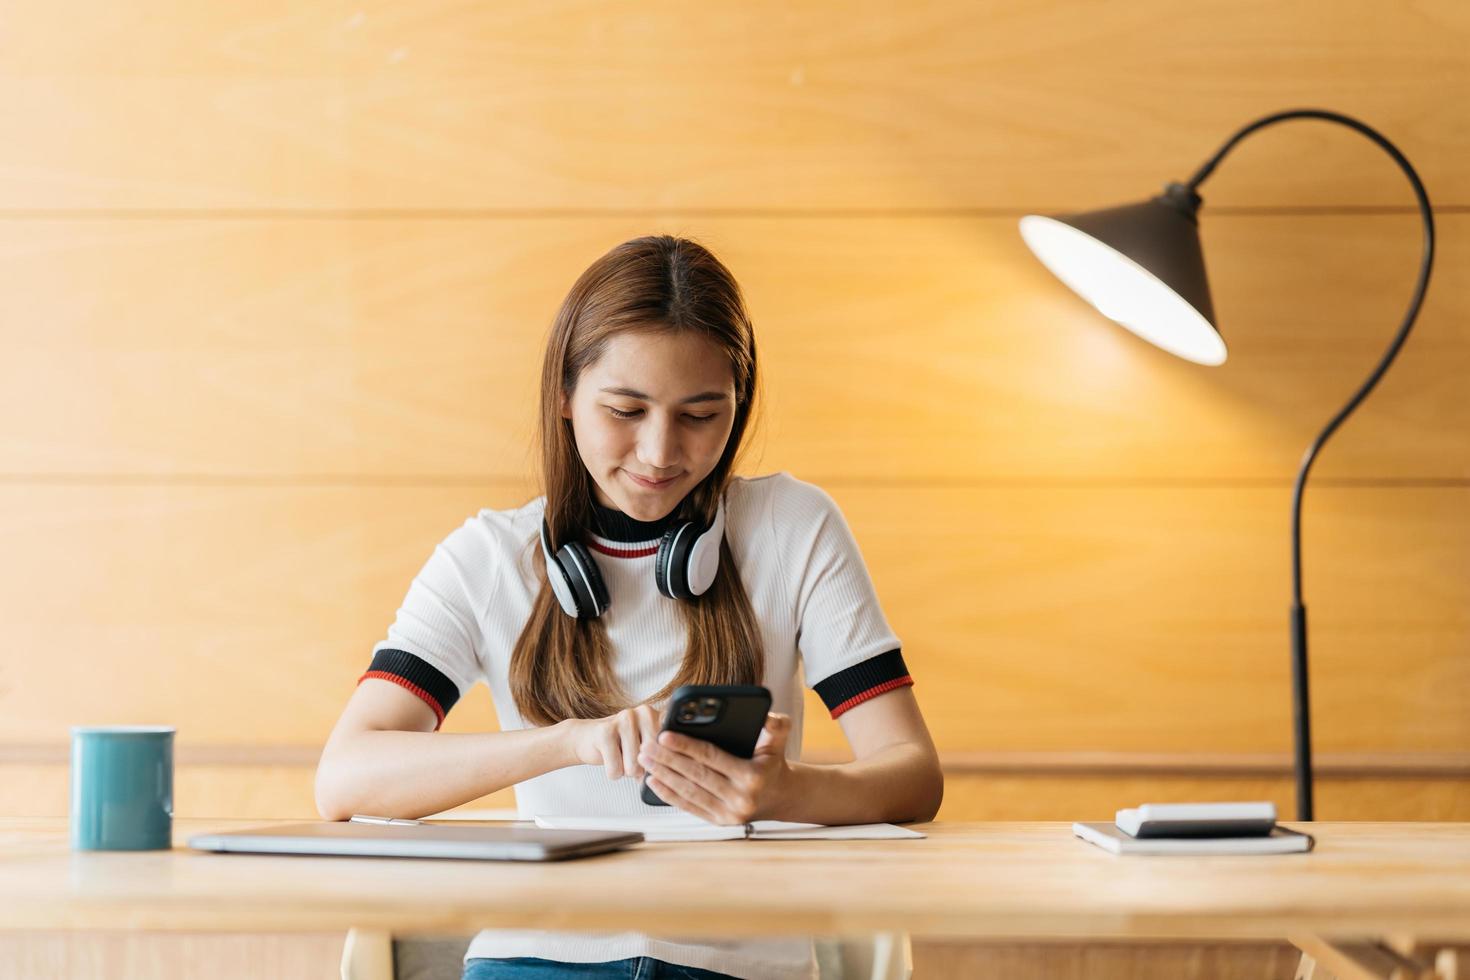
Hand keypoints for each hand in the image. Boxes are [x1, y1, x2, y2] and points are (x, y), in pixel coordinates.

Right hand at [564, 704, 661, 780]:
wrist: (588, 738)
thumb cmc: (621, 745)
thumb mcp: (646, 747)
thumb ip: (660, 755)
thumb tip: (665, 775)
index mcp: (659, 716)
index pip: (671, 748)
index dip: (664, 765)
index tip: (657, 769)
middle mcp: (644, 712)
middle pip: (653, 759)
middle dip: (643, 770)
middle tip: (632, 760)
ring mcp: (624, 719)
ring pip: (634, 767)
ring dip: (626, 771)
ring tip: (620, 757)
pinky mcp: (605, 731)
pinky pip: (616, 769)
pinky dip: (613, 772)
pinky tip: (609, 759)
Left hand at [638, 712, 792, 823]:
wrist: (781, 797)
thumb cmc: (773, 763)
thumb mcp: (779, 741)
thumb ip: (776, 724)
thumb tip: (765, 715)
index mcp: (751, 776)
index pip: (711, 757)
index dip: (685, 746)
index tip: (664, 735)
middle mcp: (740, 798)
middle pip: (694, 775)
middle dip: (666, 760)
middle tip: (646, 746)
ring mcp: (728, 814)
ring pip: (688, 792)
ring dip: (663, 776)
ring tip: (645, 761)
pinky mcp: (719, 822)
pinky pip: (689, 806)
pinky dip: (668, 794)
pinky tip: (653, 782)